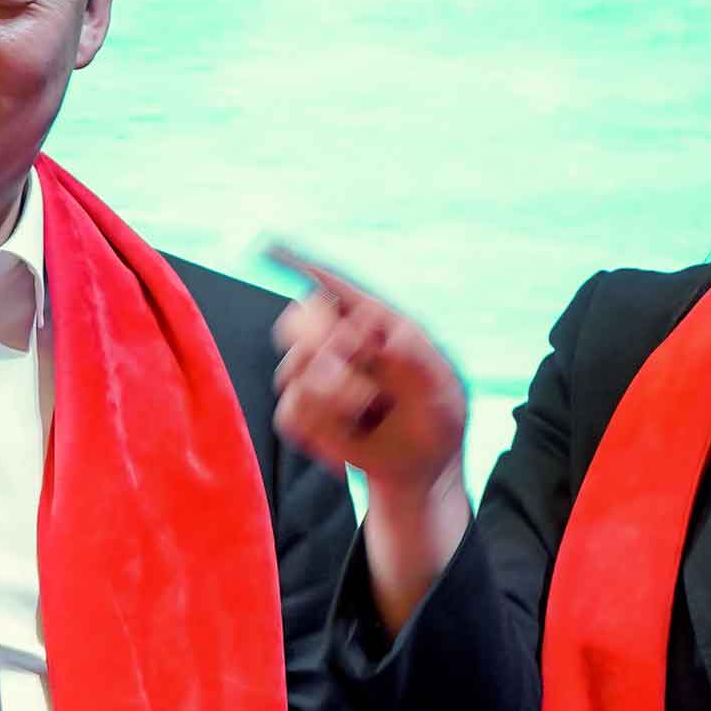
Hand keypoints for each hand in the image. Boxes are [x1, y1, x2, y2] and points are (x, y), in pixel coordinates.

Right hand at [272, 255, 473, 626]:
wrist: (419, 466)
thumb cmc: (437, 420)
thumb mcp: (443, 392)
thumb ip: (419, 361)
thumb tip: (388, 336)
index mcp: (373, 320)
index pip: (332, 285)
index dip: (297, 262)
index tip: (267, 245)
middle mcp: (338, 341)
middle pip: (300, 322)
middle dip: (320, 345)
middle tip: (355, 372)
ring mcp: (314, 376)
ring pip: (295, 374)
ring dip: (334, 399)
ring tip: (368, 411)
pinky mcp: (301, 412)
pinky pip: (292, 414)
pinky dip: (323, 430)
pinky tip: (351, 435)